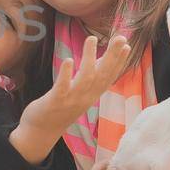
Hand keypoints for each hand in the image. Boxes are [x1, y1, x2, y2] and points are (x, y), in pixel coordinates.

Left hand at [8, 35, 130, 162]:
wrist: (42, 131)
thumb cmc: (61, 108)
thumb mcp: (80, 92)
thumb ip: (92, 78)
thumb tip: (103, 59)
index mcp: (92, 95)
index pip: (109, 77)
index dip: (119, 61)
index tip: (127, 45)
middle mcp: (86, 98)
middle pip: (102, 75)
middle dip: (113, 56)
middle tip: (120, 38)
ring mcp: (71, 100)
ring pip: (85, 79)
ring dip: (89, 58)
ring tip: (91, 39)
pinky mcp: (55, 102)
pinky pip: (63, 87)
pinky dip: (66, 74)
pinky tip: (69, 60)